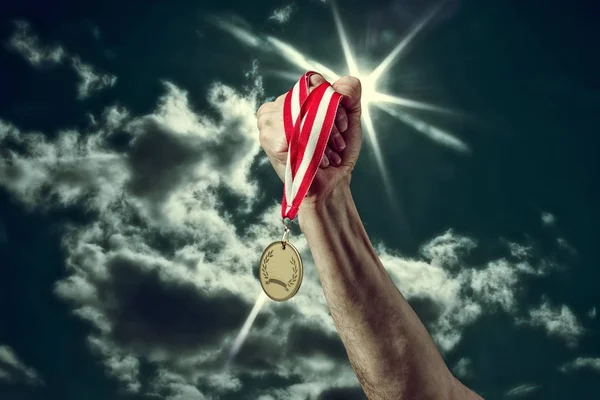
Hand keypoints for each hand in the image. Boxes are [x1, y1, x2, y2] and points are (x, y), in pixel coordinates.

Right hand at [256, 74, 362, 208]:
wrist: (331, 185)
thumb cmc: (338, 153)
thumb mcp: (350, 116)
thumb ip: (350, 91)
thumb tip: (339, 86)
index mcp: (290, 99)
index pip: (314, 81)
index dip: (334, 102)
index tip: (344, 126)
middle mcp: (275, 108)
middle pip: (310, 95)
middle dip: (332, 121)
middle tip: (337, 145)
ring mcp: (268, 122)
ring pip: (305, 111)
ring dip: (324, 135)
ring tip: (329, 155)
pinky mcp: (269, 139)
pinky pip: (300, 128)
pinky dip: (316, 145)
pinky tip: (320, 159)